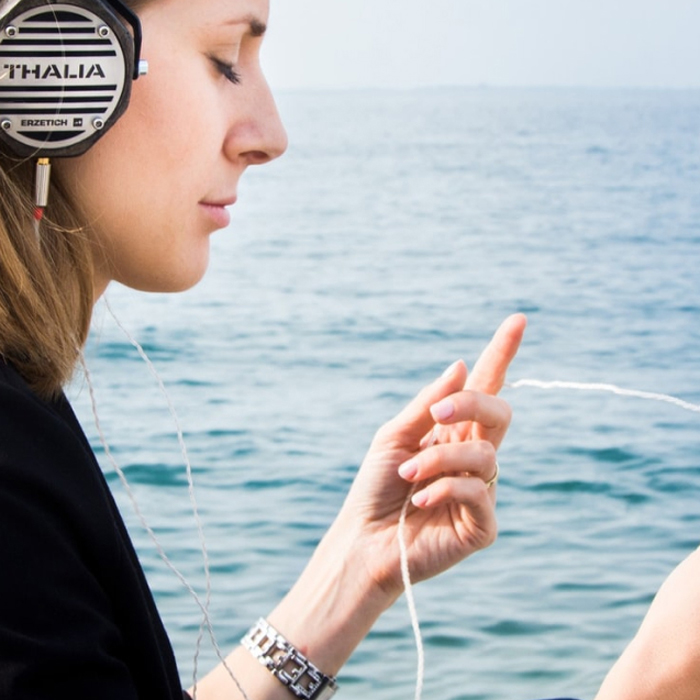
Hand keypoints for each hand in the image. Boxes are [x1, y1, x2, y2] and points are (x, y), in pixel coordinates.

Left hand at [338, 313, 526, 598]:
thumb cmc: (376, 487)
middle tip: (437, 413)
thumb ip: (428, 403)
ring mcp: (482, 490)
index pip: (485, 387)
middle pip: (498, 412)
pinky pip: (478, 491)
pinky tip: (422, 501)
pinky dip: (445, 488)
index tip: (518, 319)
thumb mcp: (395, 436)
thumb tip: (461, 364)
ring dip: (439, 459)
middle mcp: (472, 456)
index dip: (502, 354)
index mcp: (453, 431)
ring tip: (407, 474)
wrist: (362, 540)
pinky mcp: (482, 525)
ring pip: (483, 452)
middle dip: (472, 403)